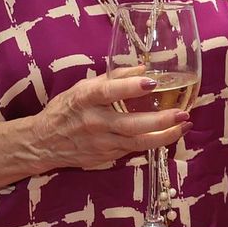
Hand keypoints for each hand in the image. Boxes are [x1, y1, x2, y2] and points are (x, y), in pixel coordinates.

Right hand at [29, 73, 189, 170]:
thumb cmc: (65, 110)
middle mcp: (93, 123)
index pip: (108, 92)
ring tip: (184, 126)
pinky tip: (170, 134)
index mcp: (84, 100)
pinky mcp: (106, 157)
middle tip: (182, 113)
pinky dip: (153, 142)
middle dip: (159, 121)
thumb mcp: (82, 88)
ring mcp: (100, 143)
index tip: (152, 82)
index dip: (129, 88)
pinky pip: (133, 150)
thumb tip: (143, 69)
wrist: (43, 143)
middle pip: (129, 125)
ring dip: (164, 136)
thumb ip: (112, 78)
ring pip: (136, 143)